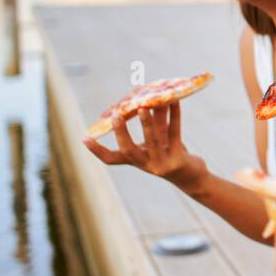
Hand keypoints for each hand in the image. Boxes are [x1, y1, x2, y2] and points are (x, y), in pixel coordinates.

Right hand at [82, 100, 206, 191]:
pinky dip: (174, 117)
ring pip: (153, 141)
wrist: (192, 177)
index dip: (97, 150)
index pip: (111, 159)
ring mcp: (162, 164)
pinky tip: (174, 102)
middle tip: (116, 116)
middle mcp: (146, 164)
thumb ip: (153, 122)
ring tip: (143, 107)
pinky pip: (174, 134)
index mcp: (136, 160)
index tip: (84, 138)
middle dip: (122, 133)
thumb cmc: (170, 153)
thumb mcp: (158, 139)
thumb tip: (148, 98)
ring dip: (148, 123)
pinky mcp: (178, 160)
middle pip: (129, 150)